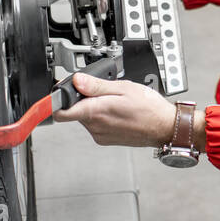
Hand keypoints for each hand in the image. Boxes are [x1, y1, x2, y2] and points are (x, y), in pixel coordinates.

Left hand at [52, 73, 174, 147]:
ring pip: (85, 117)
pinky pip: (95, 125)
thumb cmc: (149, 108)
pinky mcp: (106, 139)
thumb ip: (96, 85)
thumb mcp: (123, 87)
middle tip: (101, 91)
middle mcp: (95, 127)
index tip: (56, 94)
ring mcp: (100, 135)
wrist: (164, 127)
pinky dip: (101, 117)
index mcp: (95, 112)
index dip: (56, 101)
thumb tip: (76, 81)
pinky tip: (117, 112)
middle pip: (74, 111)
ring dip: (93, 108)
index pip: (61, 112)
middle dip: (82, 99)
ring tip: (114, 101)